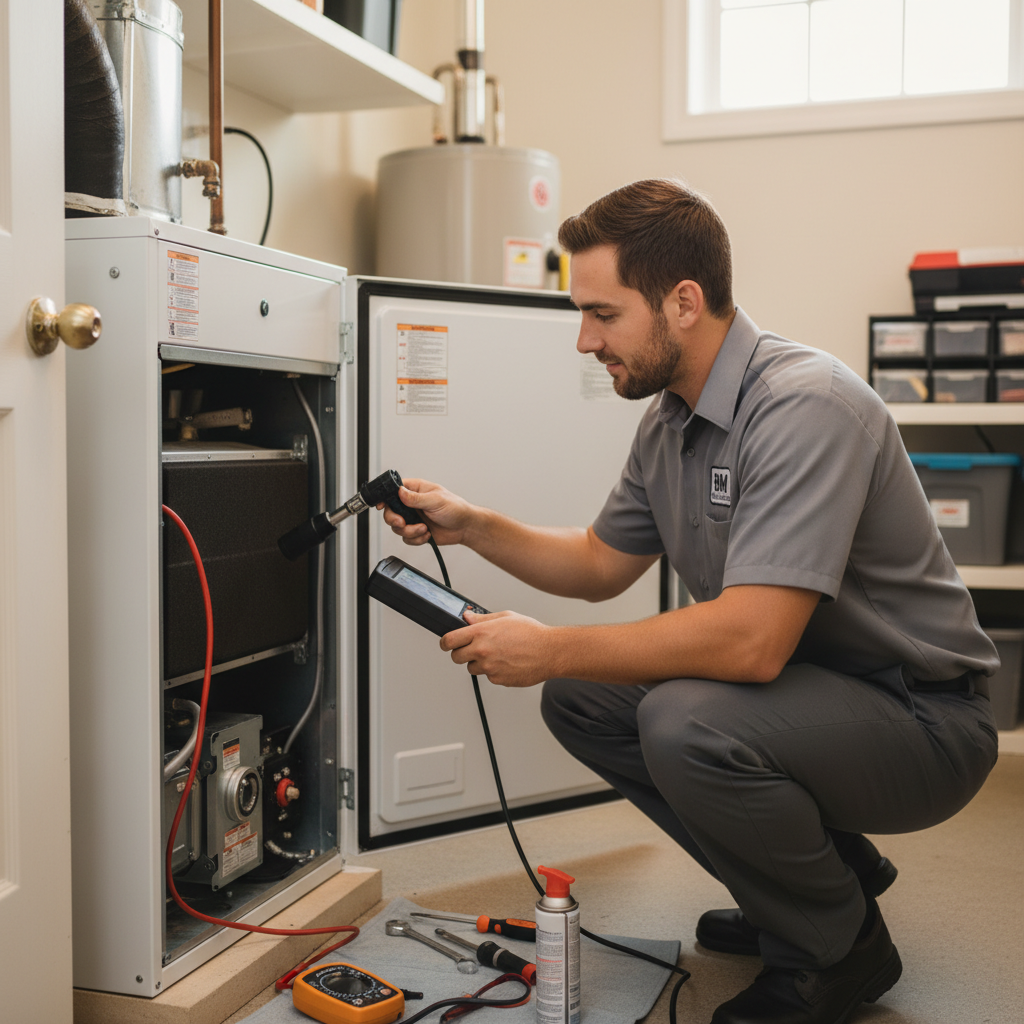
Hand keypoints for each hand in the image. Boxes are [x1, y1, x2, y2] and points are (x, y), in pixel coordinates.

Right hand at [376, 478, 473, 546]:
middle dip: (394, 519)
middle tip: (402, 522)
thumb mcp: (436, 500)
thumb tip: (400, 492)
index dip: (384, 497)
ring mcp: (413, 518)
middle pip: (390, 511)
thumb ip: (416, 498)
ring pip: (397, 527)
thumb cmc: (456, 508)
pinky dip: (416, 539)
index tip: (381, 505)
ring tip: (424, 529)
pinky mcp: (417, 531)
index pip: (393, 490)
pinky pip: (407, 538)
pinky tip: (427, 534)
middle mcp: (411, 504)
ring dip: (410, 531)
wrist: (465, 527)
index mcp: (416, 490)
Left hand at [440, 610, 555, 687]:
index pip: (449, 640)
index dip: (445, 642)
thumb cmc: (531, 633)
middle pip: (456, 657)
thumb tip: (467, 618)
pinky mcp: (497, 679)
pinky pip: (488, 676)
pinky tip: (507, 662)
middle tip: (472, 649)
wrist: (550, 652)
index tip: (446, 643)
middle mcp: (482, 651)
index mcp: (481, 632)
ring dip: (479, 663)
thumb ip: (482, 619)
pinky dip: (494, 671)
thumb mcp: (505, 617)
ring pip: (472, 668)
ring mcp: (489, 667)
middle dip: (461, 653)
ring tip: (497, 654)